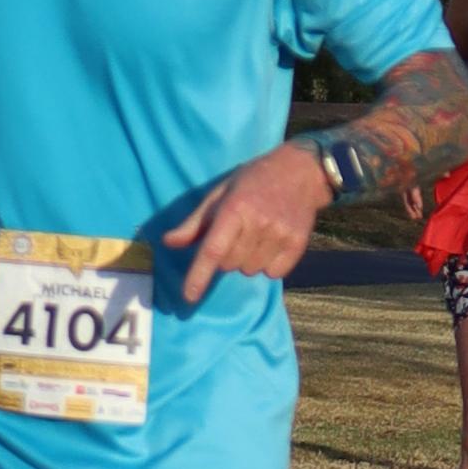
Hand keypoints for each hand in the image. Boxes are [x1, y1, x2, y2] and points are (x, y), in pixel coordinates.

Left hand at [163, 142, 331, 305]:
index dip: (199, 275)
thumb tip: (168, 243)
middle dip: (227, 255)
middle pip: (229, 265)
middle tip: (238, 232)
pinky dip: (269, 264)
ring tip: (257, 234)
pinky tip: (272, 241)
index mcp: (234, 208)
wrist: (299, 171)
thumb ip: (195, 223)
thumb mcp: (219, 194)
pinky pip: (274, 273)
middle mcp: (258, 222)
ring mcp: (280, 234)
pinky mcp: (298, 243)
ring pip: (250, 270)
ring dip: (248, 259)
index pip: (213, 249)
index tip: (189, 297)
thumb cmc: (251, 182)